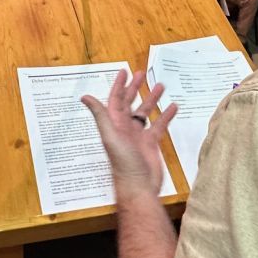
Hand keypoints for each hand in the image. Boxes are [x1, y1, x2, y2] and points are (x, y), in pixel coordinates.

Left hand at [80, 70, 176, 198]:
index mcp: (114, 124)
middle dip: (135, 88)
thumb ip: (100, 115)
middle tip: (142, 74)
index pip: (115, 99)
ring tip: (161, 86)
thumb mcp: (110, 136)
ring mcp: (138, 136)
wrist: (139, 186)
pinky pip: (158, 126)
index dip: (119, 85)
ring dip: (152, 99)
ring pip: (145, 112)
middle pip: (130, 103)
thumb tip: (85, 97)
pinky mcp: (150, 144)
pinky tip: (173, 107)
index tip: (124, 72)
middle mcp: (125, 128)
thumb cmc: (123, 163)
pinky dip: (165, 116)